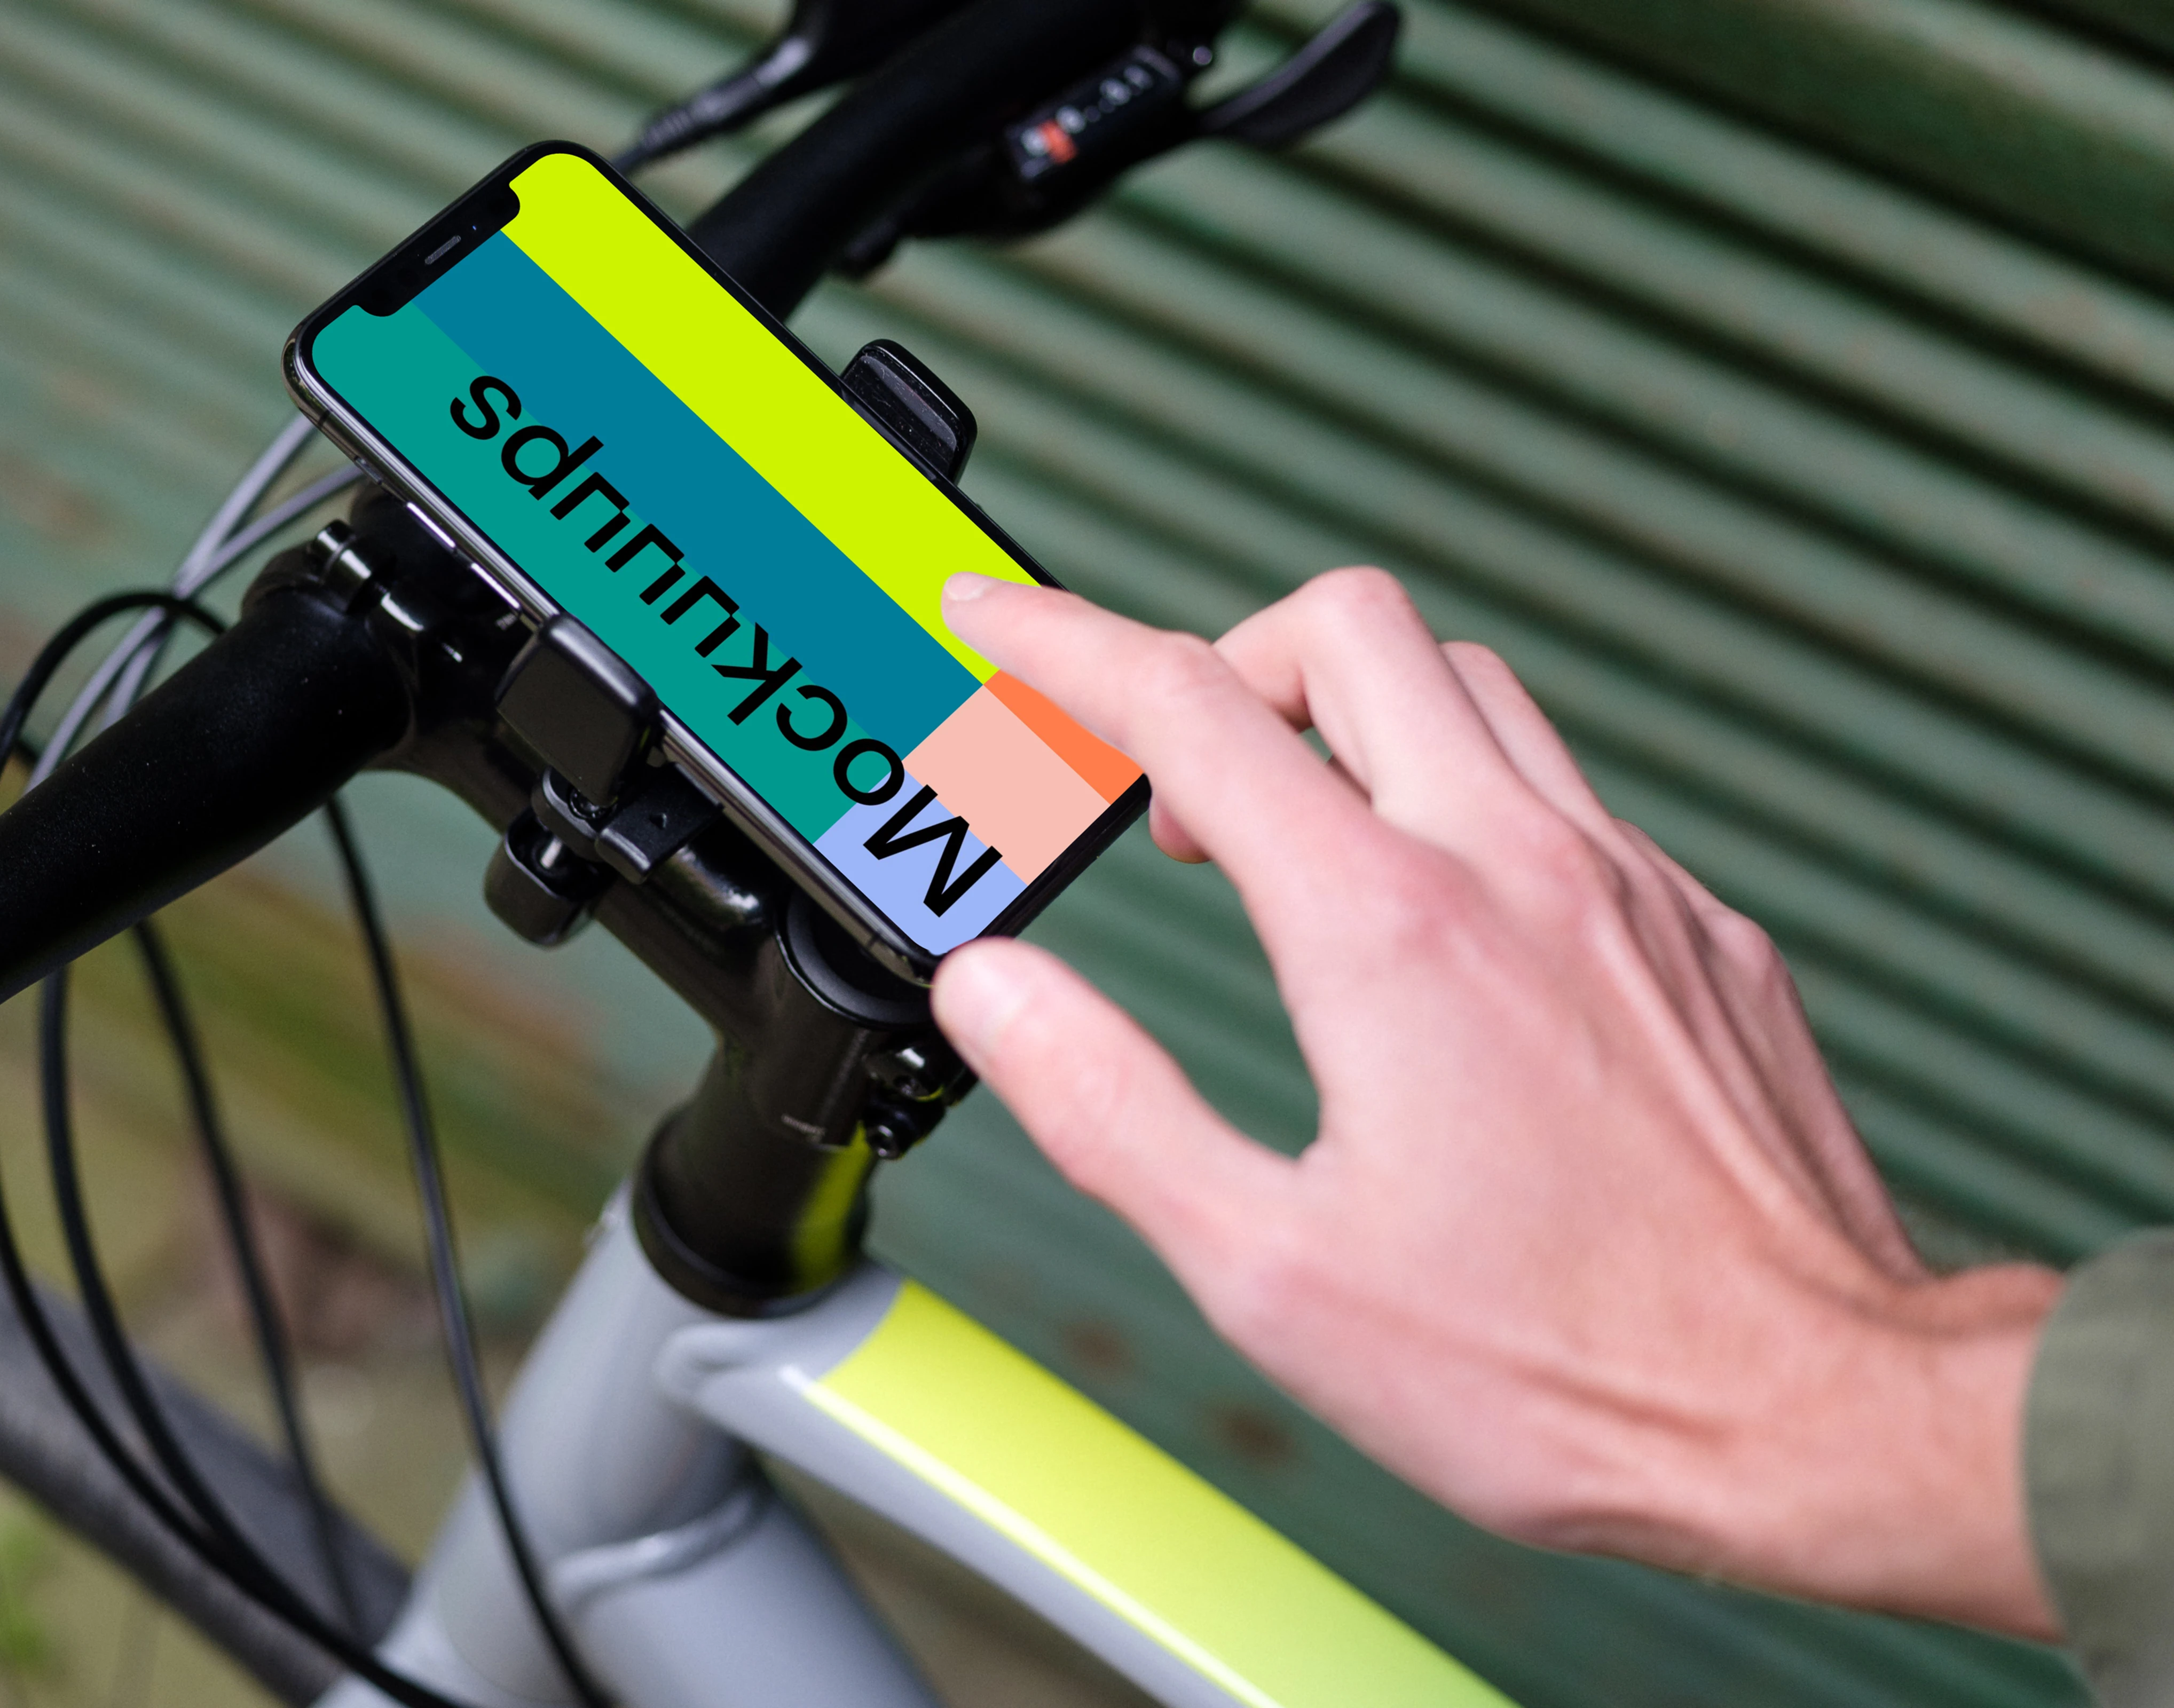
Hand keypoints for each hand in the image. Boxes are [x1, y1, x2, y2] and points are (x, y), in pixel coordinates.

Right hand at [930, 568, 2064, 1635]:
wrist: (1820, 1417)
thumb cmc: (1559, 1373)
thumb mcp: (1271, 1272)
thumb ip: (1107, 1107)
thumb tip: (996, 991)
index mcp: (1391, 933)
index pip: (1193, 709)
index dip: (1066, 642)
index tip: (999, 616)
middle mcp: (1521, 869)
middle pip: (1350, 629)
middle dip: (1226, 658)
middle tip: (1173, 777)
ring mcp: (1632, 888)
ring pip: (1471, 688)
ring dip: (1352, 720)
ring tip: (1295, 842)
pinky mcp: (1708, 933)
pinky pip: (1566, 795)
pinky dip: (1468, 804)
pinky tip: (1446, 930)